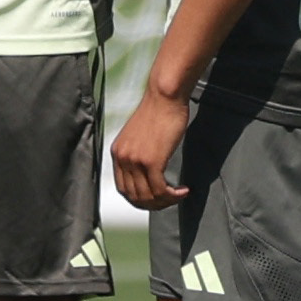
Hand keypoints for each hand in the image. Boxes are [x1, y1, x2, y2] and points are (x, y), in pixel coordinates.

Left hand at [111, 85, 191, 210]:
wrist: (164, 96)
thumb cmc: (158, 111)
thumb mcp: (139, 135)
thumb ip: (138, 153)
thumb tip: (148, 173)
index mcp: (117, 153)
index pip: (123, 189)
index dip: (140, 199)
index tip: (156, 198)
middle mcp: (122, 158)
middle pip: (134, 197)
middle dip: (154, 204)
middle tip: (170, 201)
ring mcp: (135, 161)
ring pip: (148, 196)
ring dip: (165, 202)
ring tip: (178, 196)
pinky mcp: (151, 161)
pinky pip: (160, 190)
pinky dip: (172, 195)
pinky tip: (183, 190)